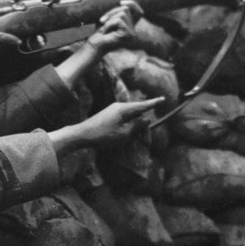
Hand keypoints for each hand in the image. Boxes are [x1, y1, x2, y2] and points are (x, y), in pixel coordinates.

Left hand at [48, 97, 163, 156]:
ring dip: (133, 134)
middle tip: (146, 144)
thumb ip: (137, 126)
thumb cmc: (102, 135)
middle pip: (137, 116)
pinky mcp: (107, 118)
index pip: (143, 105)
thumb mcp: (123, 133)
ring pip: (129, 122)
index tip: (163, 99)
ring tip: (132, 147)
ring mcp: (112, 112)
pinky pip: (121, 124)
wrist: (81, 135)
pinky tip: (123, 144)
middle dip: (143, 130)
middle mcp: (119, 107)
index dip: (154, 104)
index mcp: (124, 109)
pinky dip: (125, 133)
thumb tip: (146, 119)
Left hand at [85, 0, 143, 55]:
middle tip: (102, 21)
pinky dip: (109, 24)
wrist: (94, 46)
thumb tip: (121, 1)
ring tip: (104, 28)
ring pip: (122, 13)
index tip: (121, 2)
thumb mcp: (108, 19)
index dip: (132, 4)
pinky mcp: (128, 35)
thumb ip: (115, 11)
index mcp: (129, 26)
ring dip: (109, 19)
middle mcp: (133, 29)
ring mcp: (131, 33)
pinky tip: (104, 32)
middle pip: (126, 9)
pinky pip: (118, 21)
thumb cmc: (99, 33)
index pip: (138, 11)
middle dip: (111, 12)